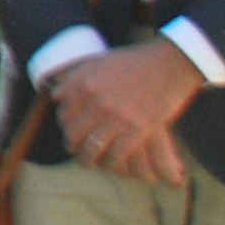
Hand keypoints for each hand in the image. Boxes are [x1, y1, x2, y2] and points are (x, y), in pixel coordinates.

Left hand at [50, 39, 204, 185]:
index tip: (69, 131)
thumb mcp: (98, 62)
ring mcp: (116, 116)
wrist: (169, 64)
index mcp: (84, 84)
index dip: (64, 126)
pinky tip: (112, 163)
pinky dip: (111, 162)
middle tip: (76, 151)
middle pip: (74, 133)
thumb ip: (75, 78)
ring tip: (90, 162)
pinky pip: (117, 154)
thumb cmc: (135, 61)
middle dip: (73, 146)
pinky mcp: (138, 129)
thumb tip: (54, 95)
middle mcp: (96, 101)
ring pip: (92, 148)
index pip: (63, 114)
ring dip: (88, 159)